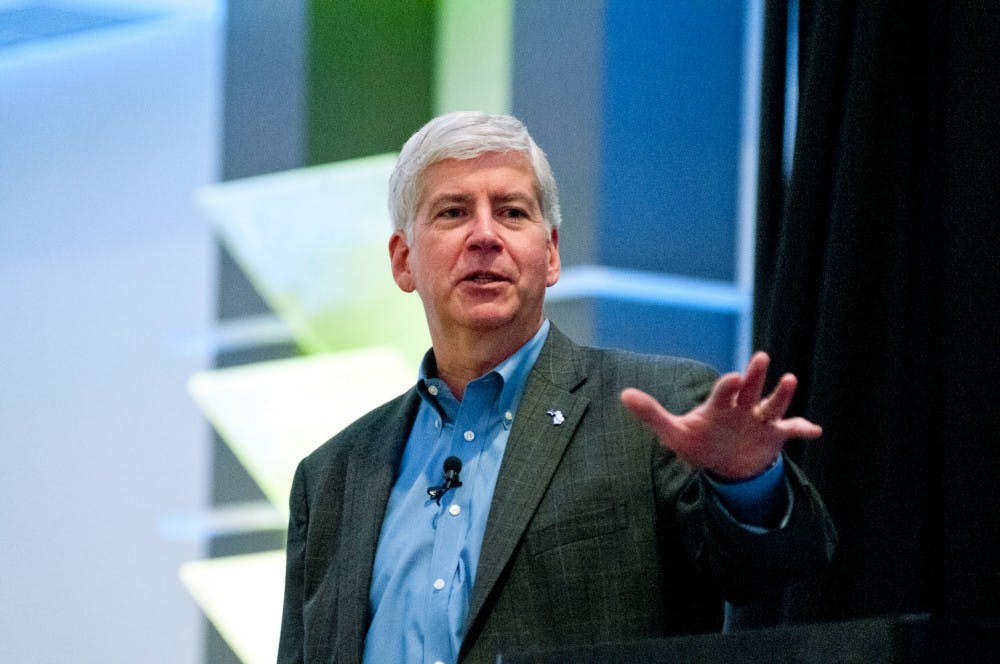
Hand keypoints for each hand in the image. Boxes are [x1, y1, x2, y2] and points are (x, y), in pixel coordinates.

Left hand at [620, 352, 821, 479]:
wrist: (724, 463)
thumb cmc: (699, 442)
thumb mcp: (674, 432)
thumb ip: (651, 414)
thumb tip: (623, 395)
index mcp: (719, 405)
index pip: (723, 393)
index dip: (727, 386)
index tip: (730, 377)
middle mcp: (742, 408)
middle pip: (750, 389)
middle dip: (754, 376)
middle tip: (761, 358)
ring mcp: (760, 421)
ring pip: (772, 406)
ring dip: (781, 395)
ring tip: (790, 380)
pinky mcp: (775, 436)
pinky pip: (791, 430)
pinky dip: (803, 429)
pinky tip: (816, 430)